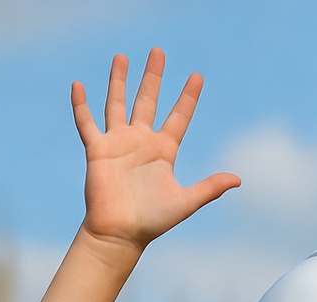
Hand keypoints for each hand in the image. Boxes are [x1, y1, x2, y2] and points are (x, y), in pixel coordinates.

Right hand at [71, 48, 239, 251]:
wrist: (121, 233)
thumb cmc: (153, 221)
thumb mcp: (186, 202)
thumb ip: (210, 187)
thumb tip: (238, 180)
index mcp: (164, 151)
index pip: (179, 117)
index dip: (188, 97)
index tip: (197, 76)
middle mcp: (141, 142)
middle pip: (148, 101)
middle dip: (153, 77)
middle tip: (158, 51)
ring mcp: (118, 144)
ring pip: (118, 104)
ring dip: (119, 81)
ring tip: (122, 57)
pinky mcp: (97, 150)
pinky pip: (86, 122)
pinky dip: (81, 105)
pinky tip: (78, 85)